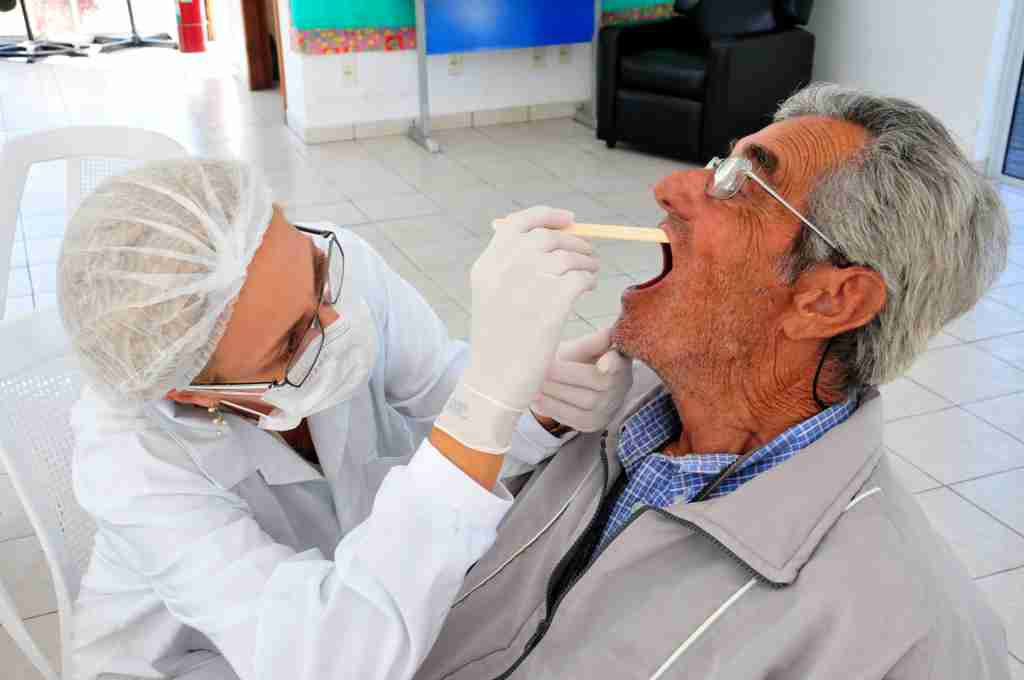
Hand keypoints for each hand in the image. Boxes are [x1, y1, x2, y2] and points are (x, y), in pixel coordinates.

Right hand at [435, 206, 599, 453]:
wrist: (495, 382)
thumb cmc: (498, 343)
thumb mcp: (492, 298)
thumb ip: (511, 267)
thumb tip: (552, 238)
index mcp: (486, 266)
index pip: (518, 224)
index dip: (547, 217)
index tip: (569, 219)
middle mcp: (504, 269)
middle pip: (548, 238)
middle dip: (574, 241)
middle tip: (587, 253)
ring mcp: (528, 285)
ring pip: (570, 256)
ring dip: (586, 261)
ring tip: (591, 273)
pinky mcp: (552, 304)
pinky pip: (581, 277)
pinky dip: (589, 278)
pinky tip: (589, 288)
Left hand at [532, 328, 632, 433]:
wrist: (573, 384)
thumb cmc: (578, 361)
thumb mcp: (582, 348)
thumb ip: (591, 342)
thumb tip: (608, 332)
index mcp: (620, 363)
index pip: (620, 364)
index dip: (613, 364)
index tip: (604, 362)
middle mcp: (620, 387)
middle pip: (596, 382)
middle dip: (566, 376)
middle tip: (542, 370)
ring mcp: (609, 408)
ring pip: (584, 403)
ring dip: (557, 393)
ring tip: (536, 385)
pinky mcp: (593, 423)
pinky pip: (574, 419)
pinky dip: (553, 409)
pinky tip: (537, 401)